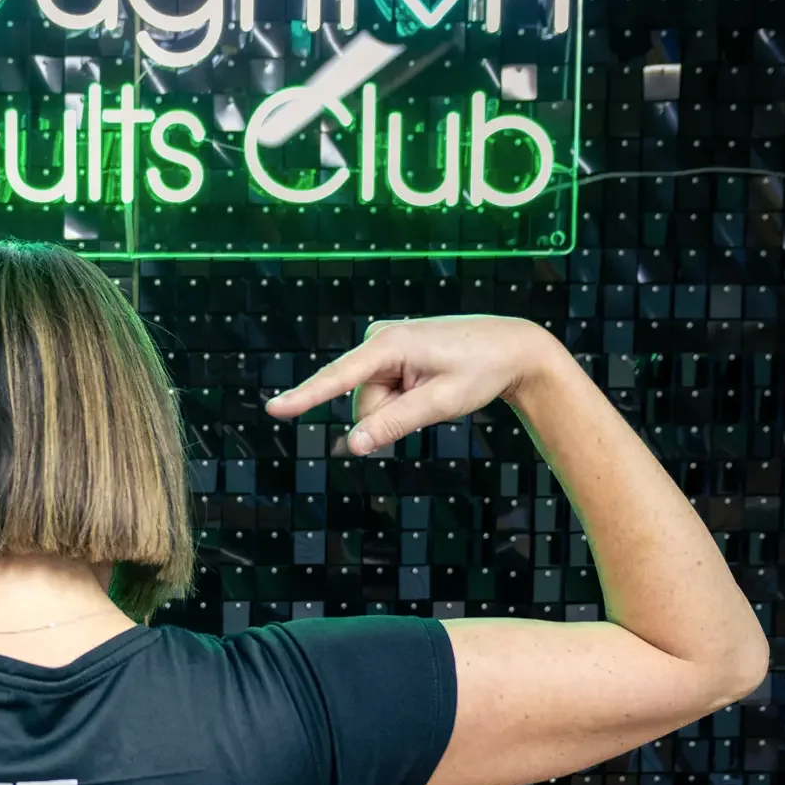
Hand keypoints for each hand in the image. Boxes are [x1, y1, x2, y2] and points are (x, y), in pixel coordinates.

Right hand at [264, 316, 562, 455]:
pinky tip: (429, 383)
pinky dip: (403, 397)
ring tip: (436, 388)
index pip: (339, 377)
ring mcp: (383, 343)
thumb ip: (393, 424)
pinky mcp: (389, 351)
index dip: (305, 396)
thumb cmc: (480, 370)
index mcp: (391, 344)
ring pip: (372, 400)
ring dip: (400, 407)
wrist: (511, 346)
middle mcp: (380, 338)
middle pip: (363, 401)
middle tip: (434, 399)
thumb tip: (352, 446)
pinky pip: (382, 390)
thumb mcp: (440, 403)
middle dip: (390, 414)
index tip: (273, 408)